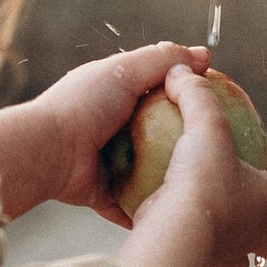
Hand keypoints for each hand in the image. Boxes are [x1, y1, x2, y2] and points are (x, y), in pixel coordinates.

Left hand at [0, 40, 211, 226]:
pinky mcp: (104, 192)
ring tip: (206, 183)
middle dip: (184, 142)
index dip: (186, 94)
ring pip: (150, 171)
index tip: (219, 103)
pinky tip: (181, 211)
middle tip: (218, 150)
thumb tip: (205, 55)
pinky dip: (152, 207)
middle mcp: (113, 128)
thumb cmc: (84, 105)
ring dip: (171, 177)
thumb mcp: (125, 70)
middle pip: (158, 133)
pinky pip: (134, 202)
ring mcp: (108, 162)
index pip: (158, 91)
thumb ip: (164, 59)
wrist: (48, 153)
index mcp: (115, 95)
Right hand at [123, 61, 266, 266]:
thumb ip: (196, 96)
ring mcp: (227, 255)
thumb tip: (182, 72)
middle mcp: (254, 233)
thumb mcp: (205, 125)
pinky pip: (199, 260)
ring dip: (233, 245)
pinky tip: (169, 225)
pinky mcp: (197, 265)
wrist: (175, 233)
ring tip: (210, 222)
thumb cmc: (203, 180)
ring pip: (241, 261)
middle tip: (249, 200)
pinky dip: (190, 245)